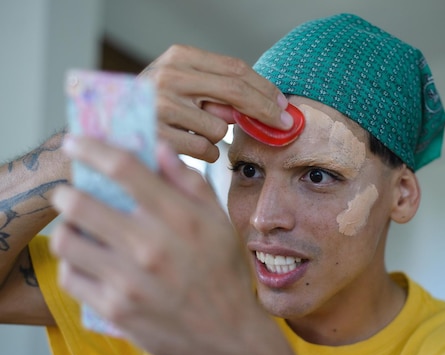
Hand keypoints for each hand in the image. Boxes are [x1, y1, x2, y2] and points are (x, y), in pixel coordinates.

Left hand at [50, 136, 330, 354]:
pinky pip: (72, 276)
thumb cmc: (225, 274)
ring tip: (77, 229)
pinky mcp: (116, 309)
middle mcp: (151, 246)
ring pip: (67, 240)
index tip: (74, 142)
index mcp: (181, 218)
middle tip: (69, 193)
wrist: (228, 336)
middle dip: (67, 192)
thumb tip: (159, 148)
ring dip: (67, 228)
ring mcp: (130, 280)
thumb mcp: (220, 223)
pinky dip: (73, 264)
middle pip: (81, 203)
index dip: (92, 148)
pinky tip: (87, 261)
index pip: (124, 169)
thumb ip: (190, 183)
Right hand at [140, 45, 292, 161]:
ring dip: (217, 136)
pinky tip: (185, 145)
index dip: (265, 89)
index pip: (235, 69)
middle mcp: (169, 77)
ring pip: (221, 127)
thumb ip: (218, 91)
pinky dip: (204, 152)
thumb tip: (262, 109)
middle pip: (236, 92)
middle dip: (266, 110)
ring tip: (192, 131)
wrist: (106, 126)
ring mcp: (162, 106)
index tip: (283, 104)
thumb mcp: (183, 85)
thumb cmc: (153, 106)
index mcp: (179, 58)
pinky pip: (205, 149)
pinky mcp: (160, 136)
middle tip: (283, 124)